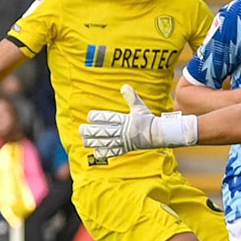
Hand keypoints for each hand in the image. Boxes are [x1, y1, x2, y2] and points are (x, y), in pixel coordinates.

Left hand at [80, 85, 195, 160]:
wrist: (159, 134)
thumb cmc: (148, 119)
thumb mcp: (139, 107)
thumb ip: (131, 97)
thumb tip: (124, 86)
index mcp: (125, 120)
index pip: (109, 118)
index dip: (98, 117)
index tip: (89, 116)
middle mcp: (123, 132)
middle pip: (104, 132)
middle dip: (91, 131)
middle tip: (81, 129)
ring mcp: (124, 141)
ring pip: (105, 142)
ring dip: (94, 142)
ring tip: (84, 140)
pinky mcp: (125, 149)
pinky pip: (113, 152)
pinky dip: (104, 153)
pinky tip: (95, 153)